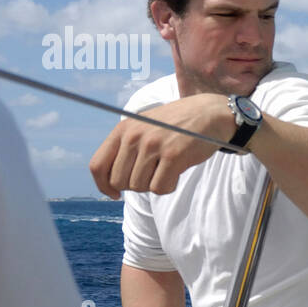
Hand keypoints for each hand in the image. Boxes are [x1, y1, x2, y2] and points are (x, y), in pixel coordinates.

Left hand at [90, 94, 233, 198]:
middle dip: (134, 185)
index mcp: (124, 129)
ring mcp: (153, 145)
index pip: (97, 166)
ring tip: (166, 169)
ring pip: (139, 186)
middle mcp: (135, 136)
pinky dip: (168, 186)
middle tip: (151, 175)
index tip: (114, 193)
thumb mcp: (144, 127)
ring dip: (153, 184)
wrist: (210, 113)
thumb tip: (112, 182)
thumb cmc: (177, 124)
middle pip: (119, 181)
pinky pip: (160, 188)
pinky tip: (176, 173)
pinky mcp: (173, 156)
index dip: (103, 185)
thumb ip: (127, 147)